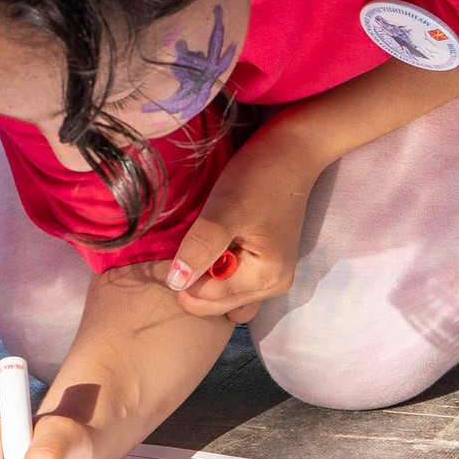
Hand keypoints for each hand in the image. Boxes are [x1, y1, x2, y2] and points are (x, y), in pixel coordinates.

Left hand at [159, 125, 319, 318]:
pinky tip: (208, 251)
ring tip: (195, 249)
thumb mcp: (224, 210)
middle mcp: (272, 287)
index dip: (183, 279)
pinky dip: (216, 277)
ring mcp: (271, 278)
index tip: (168, 252)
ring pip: (225, 299)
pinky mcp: (266, 266)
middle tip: (178, 248)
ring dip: (204, 283)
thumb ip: (201, 248)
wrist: (290, 153)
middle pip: (217, 304)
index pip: (208, 298)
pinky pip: (234, 286)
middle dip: (193, 284)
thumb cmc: (258, 178)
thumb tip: (176, 283)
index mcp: (265, 278)